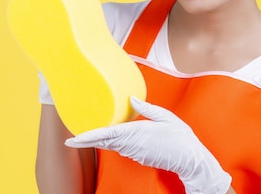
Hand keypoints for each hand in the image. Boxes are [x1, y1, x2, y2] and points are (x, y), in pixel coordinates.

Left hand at [65, 97, 231, 193]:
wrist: (191, 160)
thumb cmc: (181, 138)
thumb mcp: (166, 117)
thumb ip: (146, 109)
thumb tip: (131, 100)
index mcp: (136, 133)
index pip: (106, 135)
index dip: (88, 137)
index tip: (72, 139)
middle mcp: (131, 144)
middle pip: (104, 141)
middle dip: (86, 140)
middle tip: (69, 139)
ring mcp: (134, 152)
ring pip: (111, 145)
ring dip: (97, 140)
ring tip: (83, 134)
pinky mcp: (138, 155)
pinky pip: (120, 147)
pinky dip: (110, 142)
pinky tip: (106, 136)